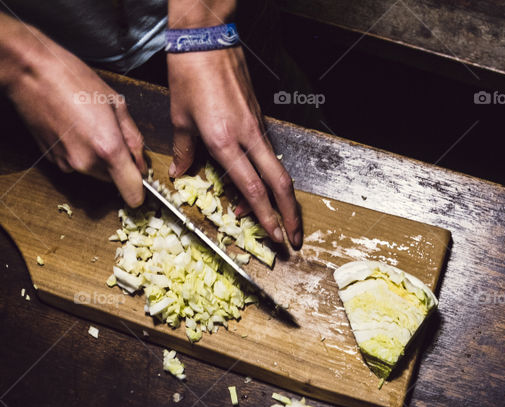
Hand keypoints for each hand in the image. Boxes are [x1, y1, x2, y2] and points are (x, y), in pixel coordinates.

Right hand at [1, 23, 144, 205]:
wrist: (28, 71)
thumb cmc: (70, 77)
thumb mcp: (114, 101)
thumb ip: (133, 137)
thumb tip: (140, 161)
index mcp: (107, 148)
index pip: (132, 193)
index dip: (139, 189)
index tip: (139, 177)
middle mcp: (87, 163)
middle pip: (114, 181)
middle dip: (117, 163)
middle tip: (110, 133)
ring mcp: (68, 164)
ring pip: (96, 172)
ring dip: (98, 157)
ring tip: (89, 125)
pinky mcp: (54, 160)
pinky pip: (77, 164)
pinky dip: (80, 152)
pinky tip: (73, 127)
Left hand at [167, 47, 301, 247]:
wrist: (205, 37)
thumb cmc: (188, 73)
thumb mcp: (179, 117)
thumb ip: (184, 150)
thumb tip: (180, 173)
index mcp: (225, 140)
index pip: (253, 188)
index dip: (266, 217)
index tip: (275, 238)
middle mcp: (247, 136)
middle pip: (279, 184)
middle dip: (289, 216)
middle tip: (294, 240)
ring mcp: (256, 126)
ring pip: (277, 171)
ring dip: (279, 199)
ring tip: (276, 220)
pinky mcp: (258, 117)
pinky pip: (267, 154)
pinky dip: (266, 176)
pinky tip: (257, 186)